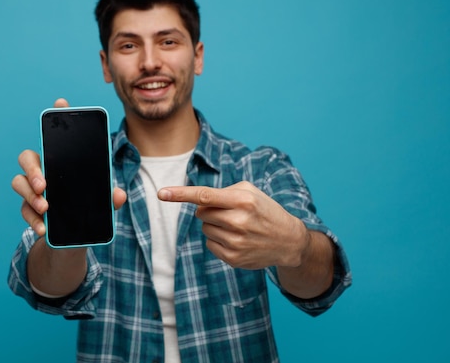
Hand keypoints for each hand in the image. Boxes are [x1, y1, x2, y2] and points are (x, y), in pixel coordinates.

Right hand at [11, 98, 126, 236]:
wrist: (74, 238)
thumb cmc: (86, 210)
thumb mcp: (102, 204)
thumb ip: (110, 198)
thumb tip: (119, 194)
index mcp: (61, 162)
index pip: (57, 135)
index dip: (59, 116)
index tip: (62, 103)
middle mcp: (43, 171)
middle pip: (27, 158)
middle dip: (32, 169)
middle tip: (45, 184)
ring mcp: (33, 189)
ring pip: (19, 183)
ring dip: (31, 195)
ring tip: (45, 208)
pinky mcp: (29, 209)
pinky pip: (24, 210)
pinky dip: (33, 219)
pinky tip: (43, 227)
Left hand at [158, 181, 308, 269]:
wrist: (288, 241)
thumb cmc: (265, 210)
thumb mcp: (250, 192)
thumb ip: (223, 191)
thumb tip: (197, 202)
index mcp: (242, 200)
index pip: (204, 196)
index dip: (180, 194)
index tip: (161, 193)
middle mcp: (238, 221)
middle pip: (201, 213)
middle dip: (210, 211)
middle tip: (230, 213)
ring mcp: (235, 242)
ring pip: (205, 229)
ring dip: (215, 226)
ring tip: (237, 227)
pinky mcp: (233, 258)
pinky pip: (209, 244)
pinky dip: (218, 240)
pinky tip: (237, 240)